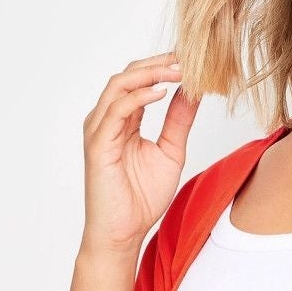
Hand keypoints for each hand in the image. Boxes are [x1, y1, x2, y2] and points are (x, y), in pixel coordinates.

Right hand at [81, 50, 199, 253]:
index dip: (164, 67)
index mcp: (123, 120)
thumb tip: (193, 92)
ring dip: (151, 74)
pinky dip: (140, 97)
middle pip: (128, 75)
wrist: (123, 233)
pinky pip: (117, 109)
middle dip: (159, 63)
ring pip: (120, 85)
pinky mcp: (98, 143)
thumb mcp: (171, 152)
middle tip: (188, 57)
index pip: (140, 81)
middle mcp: (107, 119)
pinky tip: (162, 93)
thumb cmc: (141, 199)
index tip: (192, 59)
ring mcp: (99, 129)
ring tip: (179, 70)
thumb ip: (178, 121)